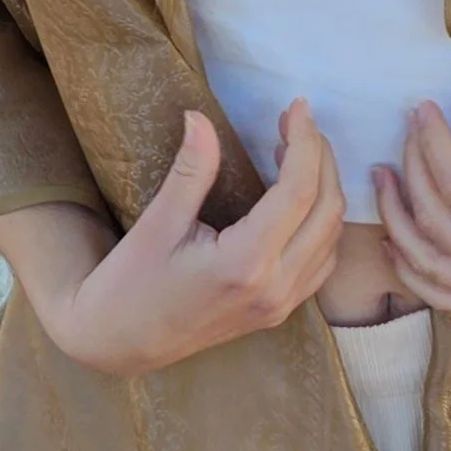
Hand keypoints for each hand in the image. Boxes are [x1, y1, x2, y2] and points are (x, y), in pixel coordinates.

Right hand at [0, 100, 345, 376]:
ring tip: (297, 150)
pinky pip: (322, 261)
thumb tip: (199, 117)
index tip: (296, 107)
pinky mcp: (278, 312)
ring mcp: (281, 305)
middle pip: (326, 209)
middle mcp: (275, 288)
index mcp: (246, 264)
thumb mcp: (157, 223)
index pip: (299, 191)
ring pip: (332, 236)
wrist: (118, 343)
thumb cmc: (129, 284)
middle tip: (297, 123)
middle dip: (321, 158)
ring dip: (326, 188)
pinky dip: (323, 222)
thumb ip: (191, 170)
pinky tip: (300, 198)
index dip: (304, 142)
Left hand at [373, 88, 450, 336]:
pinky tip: (394, 240)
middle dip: (411, 167)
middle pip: (433, 219)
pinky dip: (407, 268)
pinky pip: (438, 295)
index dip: (432, 145)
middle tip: (407, 127)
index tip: (422, 109)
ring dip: (395, 218)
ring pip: (423, 262)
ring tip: (382, 176)